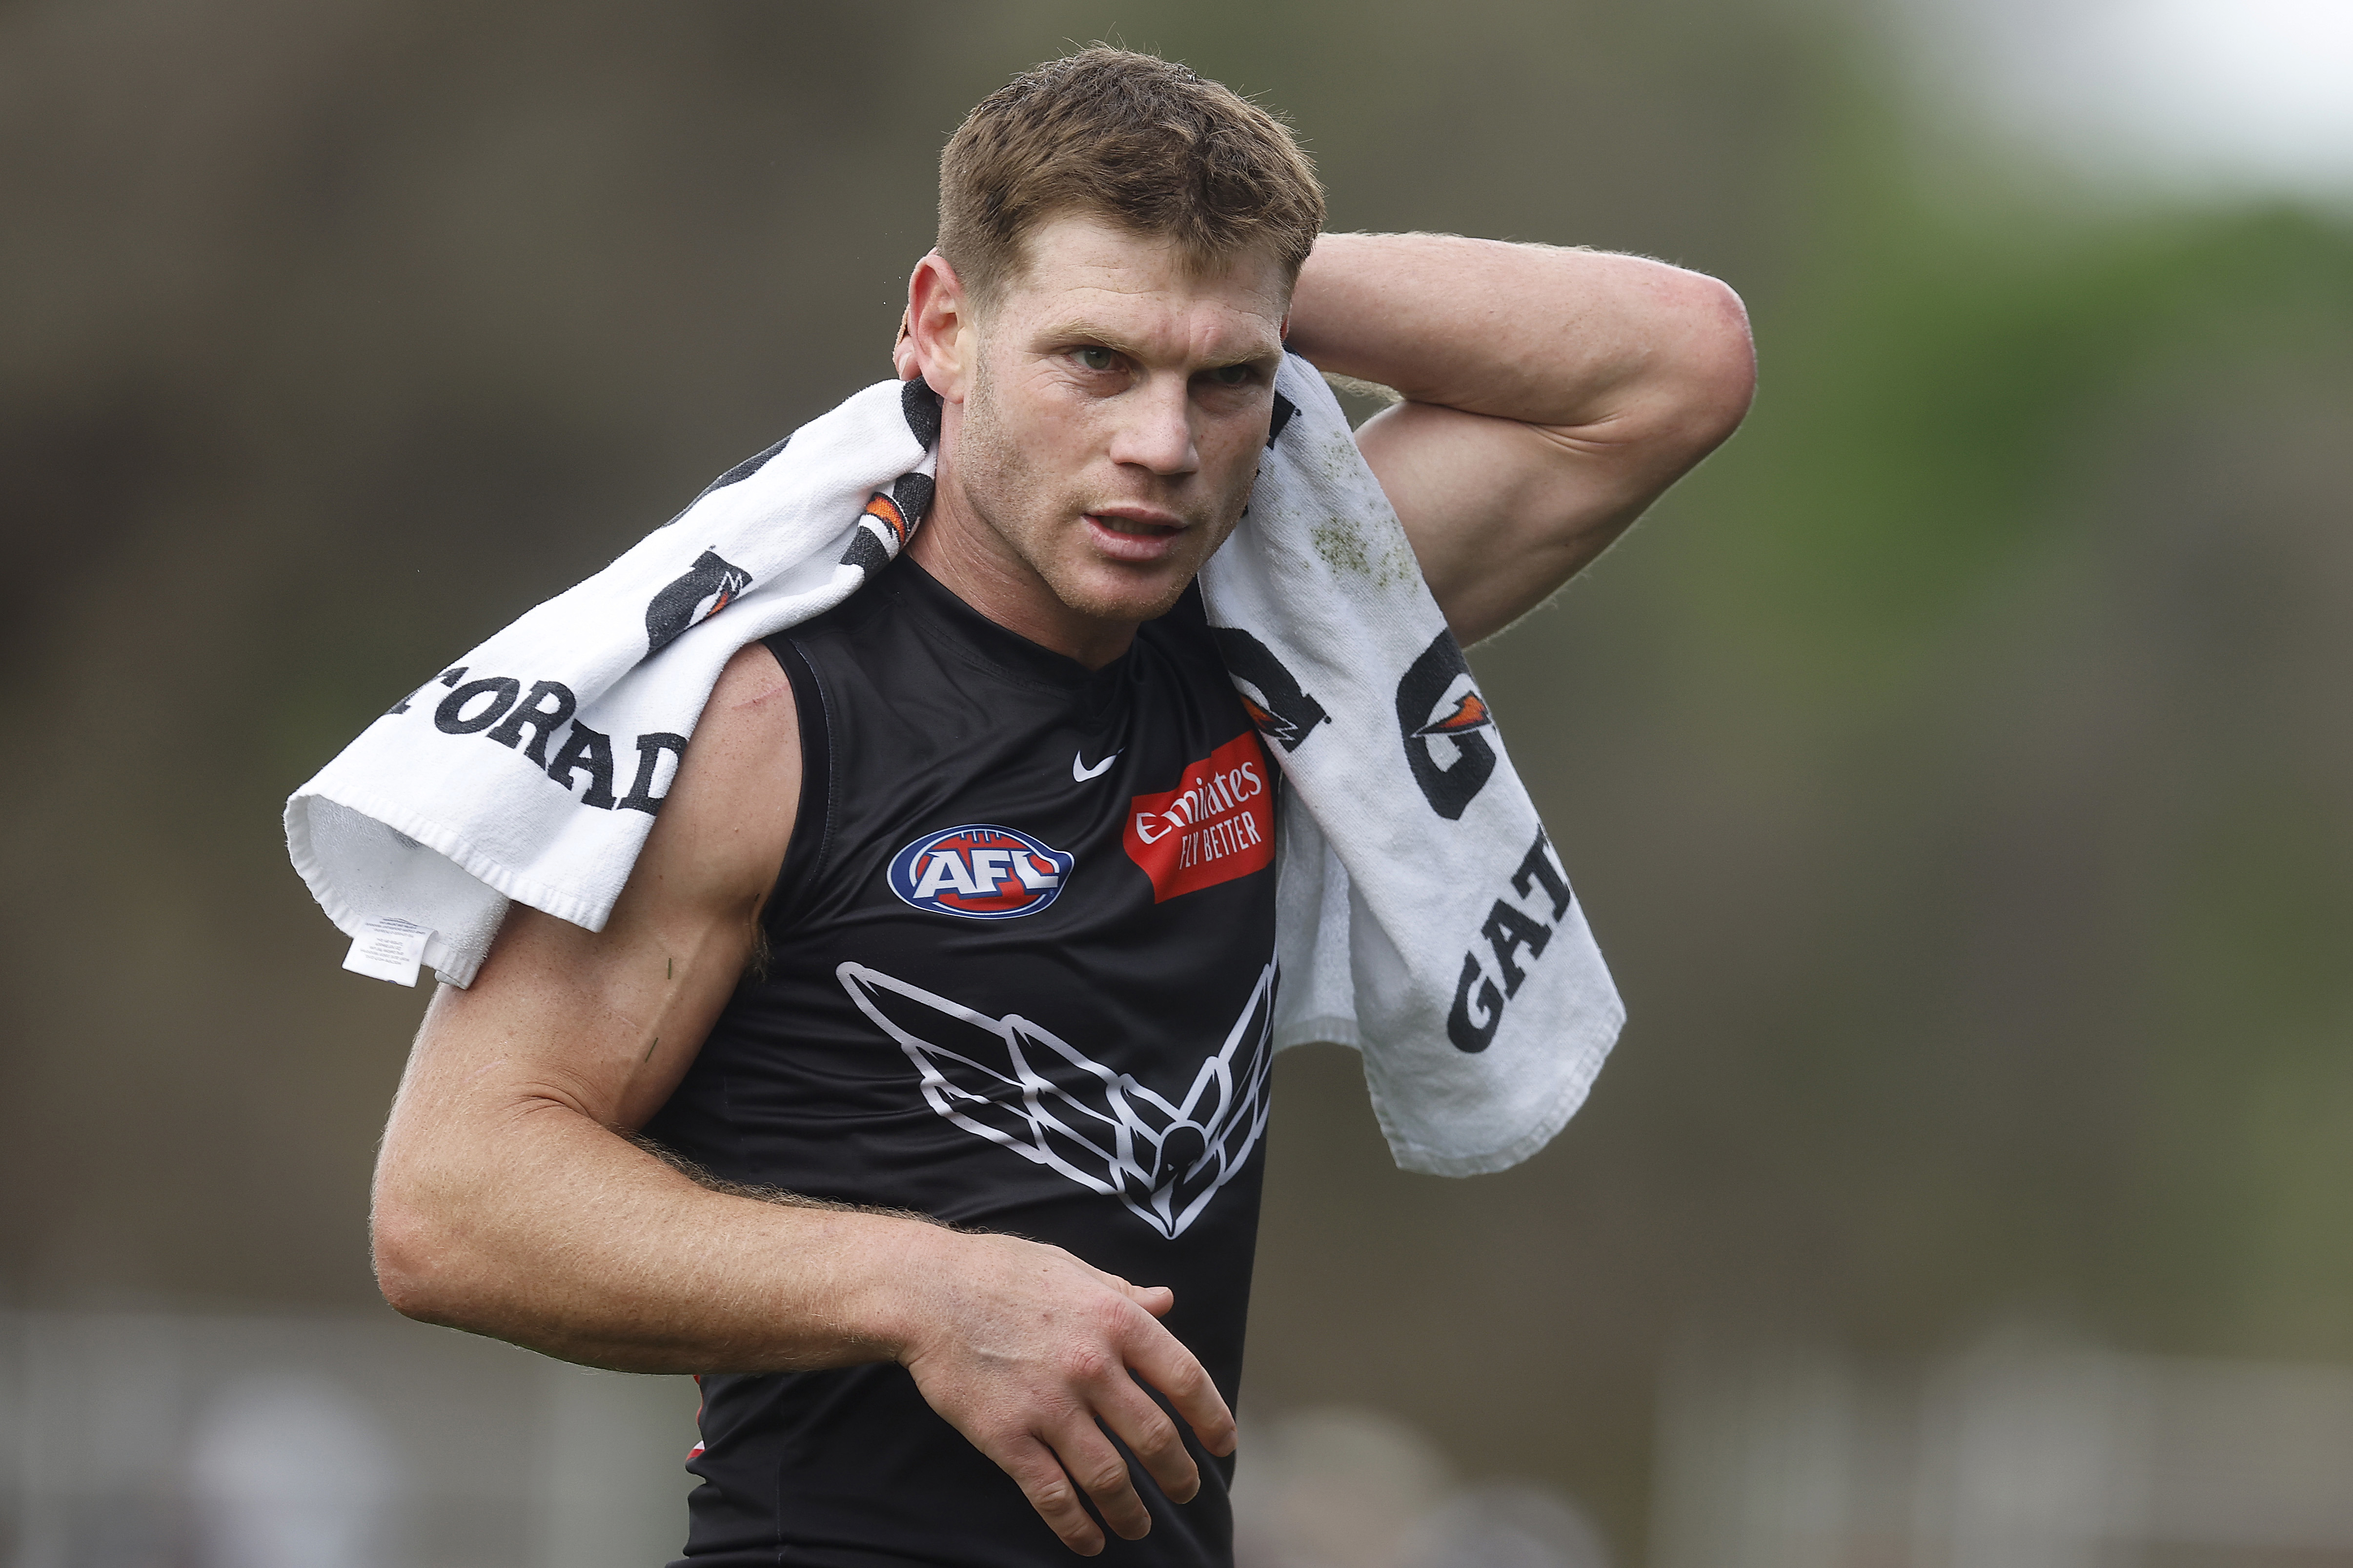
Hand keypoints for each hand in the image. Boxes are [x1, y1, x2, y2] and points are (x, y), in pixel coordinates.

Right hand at [888, 1228, 1236, 1554]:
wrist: (927, 1291)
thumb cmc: (1000, 1272)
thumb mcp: (1071, 1267)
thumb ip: (1122, 1291)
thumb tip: (1166, 1300)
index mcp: (1116, 1319)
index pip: (1185, 1378)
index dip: (1212, 1417)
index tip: (1222, 1443)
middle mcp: (1092, 1366)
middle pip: (1155, 1438)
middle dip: (1179, 1474)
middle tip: (1186, 1490)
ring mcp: (1049, 1407)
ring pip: (1110, 1478)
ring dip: (1132, 1511)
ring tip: (1140, 1525)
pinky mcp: (1007, 1438)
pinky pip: (1053, 1495)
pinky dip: (1077, 1527)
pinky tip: (1090, 1541)